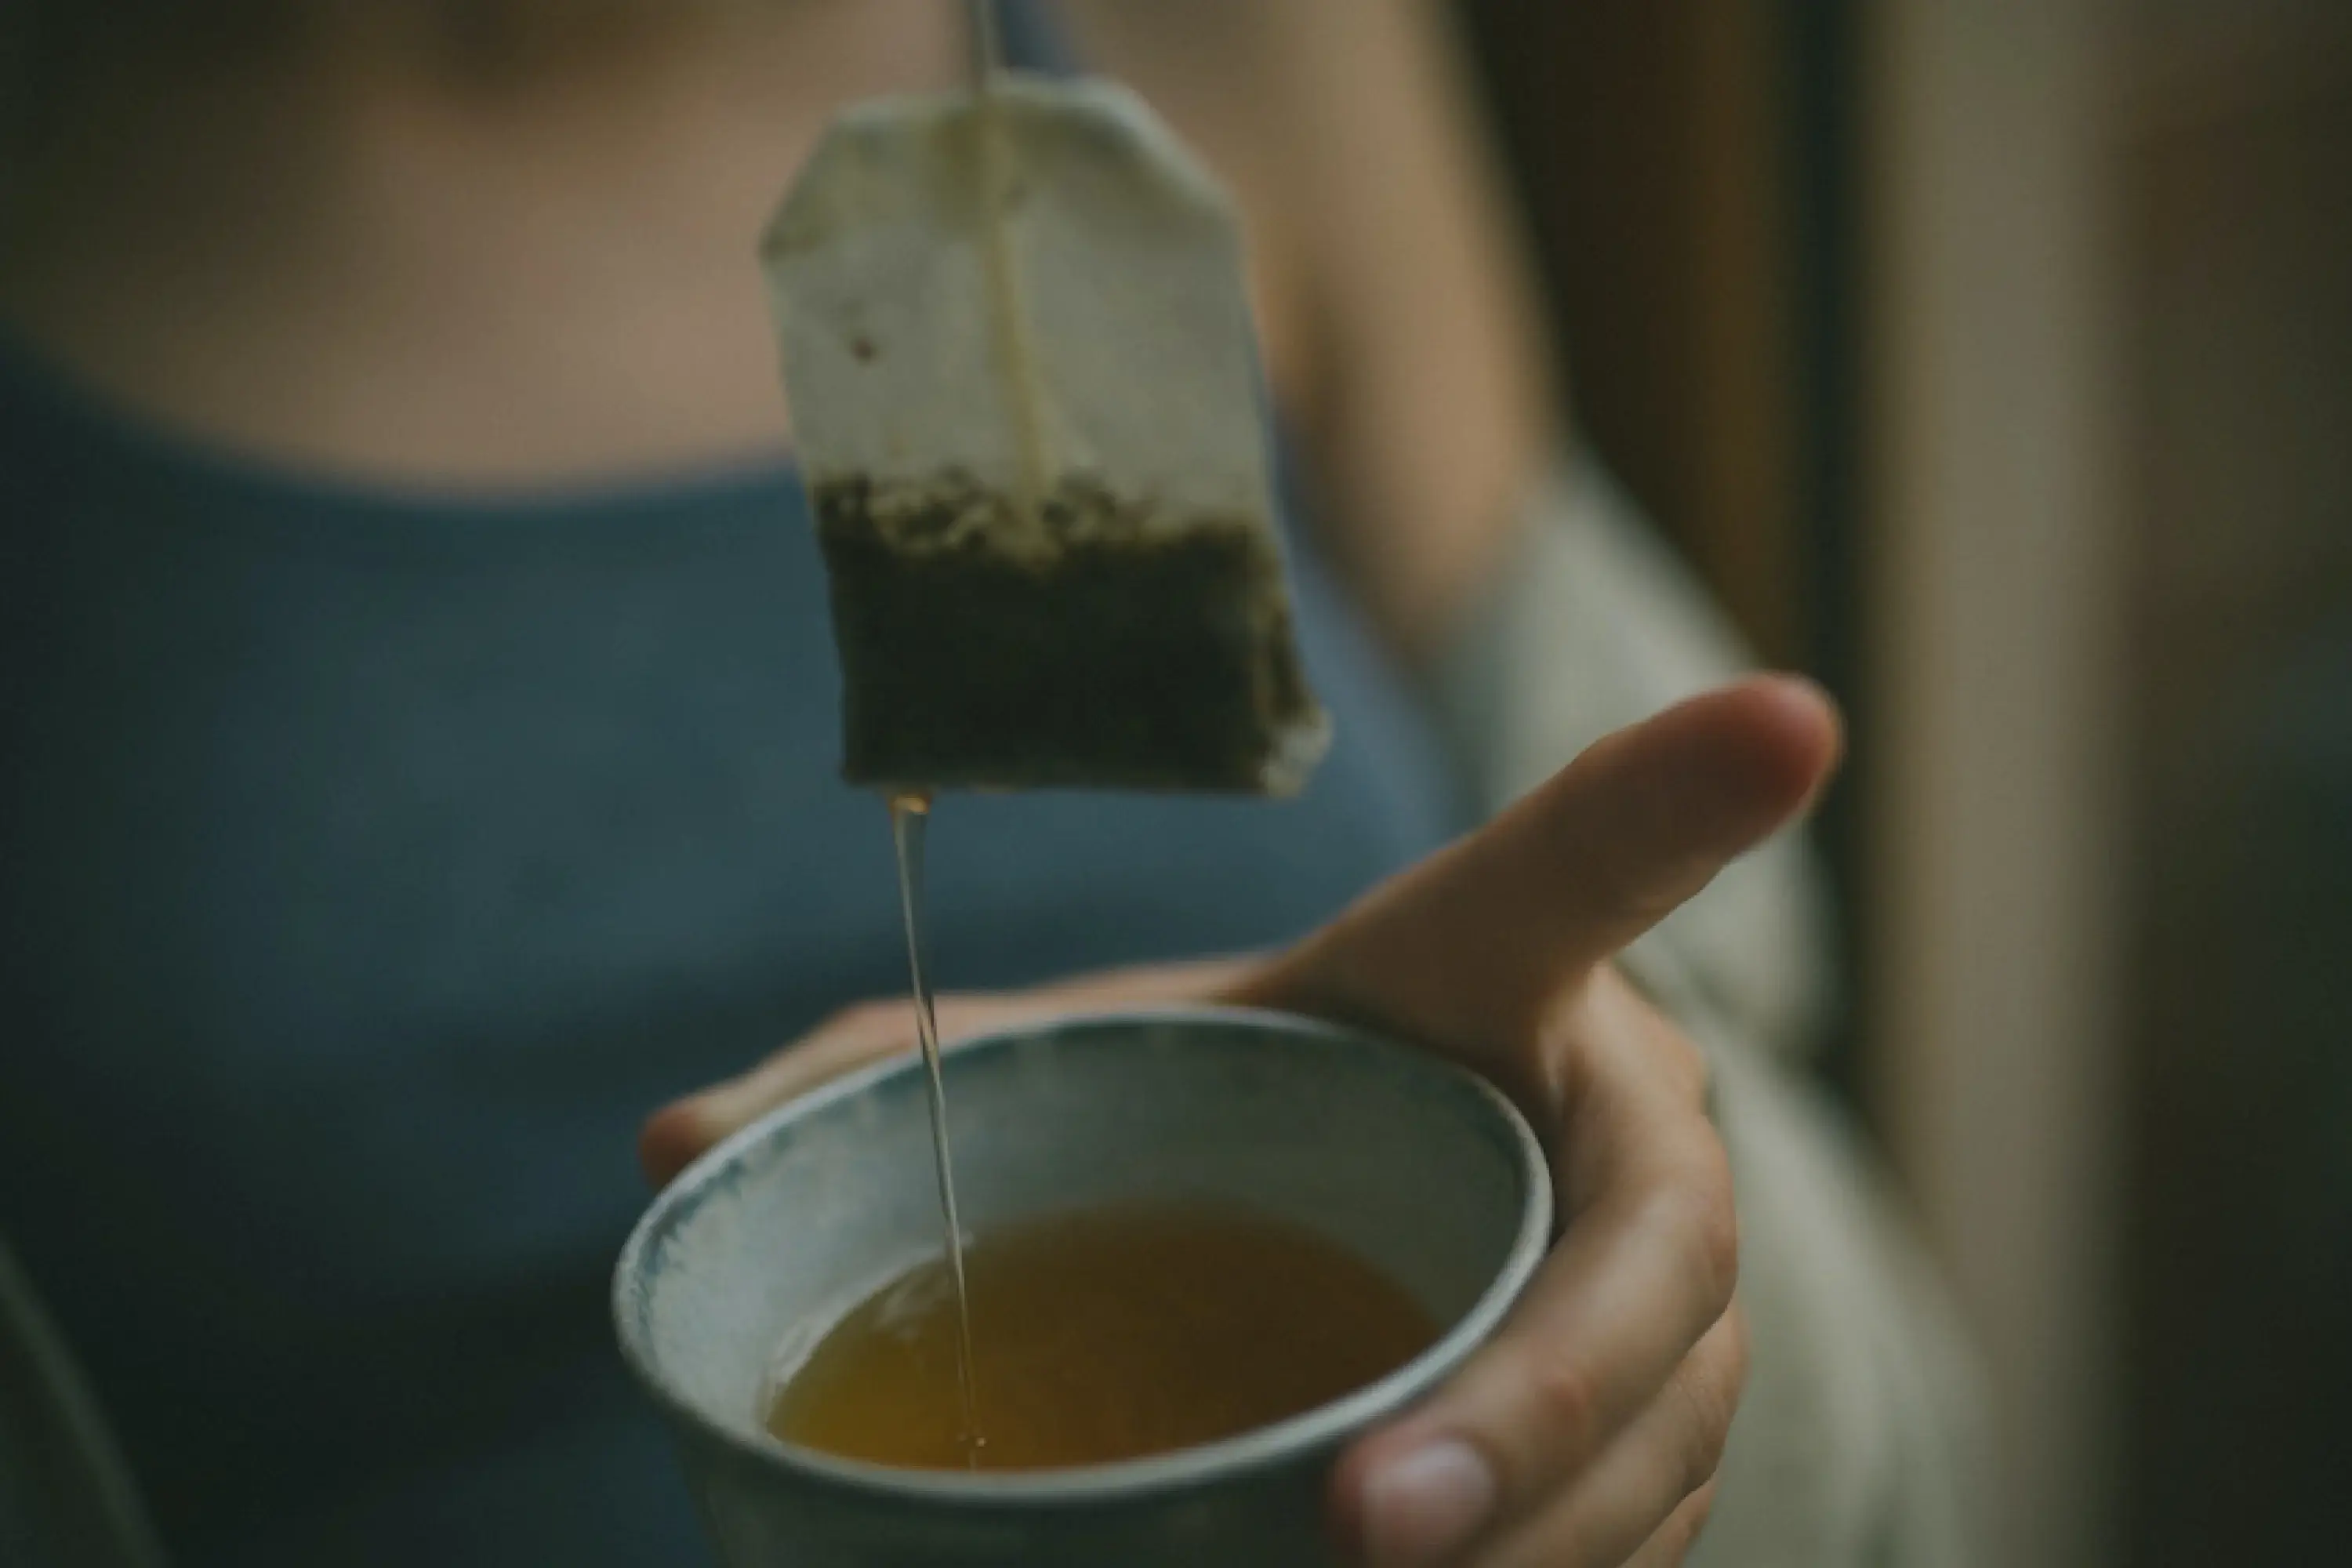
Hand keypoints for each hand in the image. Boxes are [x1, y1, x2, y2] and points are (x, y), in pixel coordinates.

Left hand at [639, 675, 1840, 1567]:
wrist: (1352, 1191)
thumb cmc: (1214, 1103)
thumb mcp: (1075, 1070)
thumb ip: (893, 1084)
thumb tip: (657, 1144)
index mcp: (1475, 976)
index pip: (1583, 867)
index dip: (1681, 793)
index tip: (1791, 717)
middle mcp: (1615, 1117)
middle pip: (1657, 1258)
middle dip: (1546, 1403)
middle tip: (1369, 1529)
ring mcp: (1671, 1280)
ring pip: (1673, 1429)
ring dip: (1555, 1547)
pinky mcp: (1671, 1415)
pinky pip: (1659, 1525)